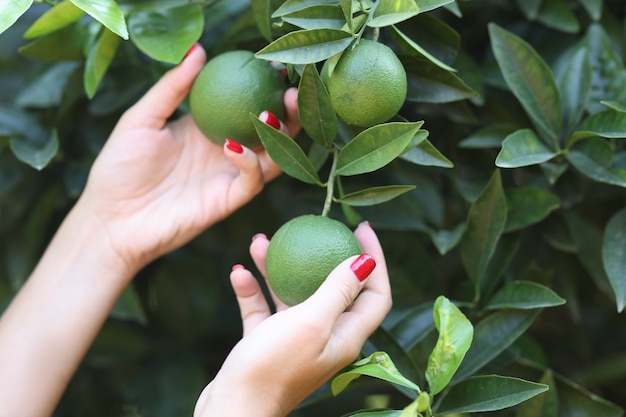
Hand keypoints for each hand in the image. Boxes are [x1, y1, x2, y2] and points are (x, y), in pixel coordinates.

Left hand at [79, 43, 300, 272]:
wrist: (110, 219)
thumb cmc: (119, 167)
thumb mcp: (142, 118)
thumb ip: (172, 86)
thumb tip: (199, 49)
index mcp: (208, 127)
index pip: (248, 103)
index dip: (267, 86)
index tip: (275, 66)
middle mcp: (226, 150)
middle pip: (271, 130)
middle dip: (288, 111)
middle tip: (292, 90)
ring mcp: (229, 176)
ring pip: (273, 156)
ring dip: (279, 136)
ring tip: (272, 114)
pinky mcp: (227, 201)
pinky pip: (252, 181)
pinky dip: (249, 163)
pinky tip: (232, 146)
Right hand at [194, 221, 391, 416]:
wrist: (232, 410)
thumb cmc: (274, 368)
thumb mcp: (311, 322)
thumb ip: (338, 290)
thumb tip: (366, 261)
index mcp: (346, 336)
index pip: (375, 293)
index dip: (375, 259)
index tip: (361, 228)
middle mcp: (325, 337)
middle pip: (333, 288)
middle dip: (322, 255)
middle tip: (314, 227)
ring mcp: (295, 340)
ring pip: (292, 294)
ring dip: (277, 268)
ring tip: (260, 241)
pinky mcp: (266, 343)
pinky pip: (263, 309)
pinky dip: (252, 290)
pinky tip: (238, 272)